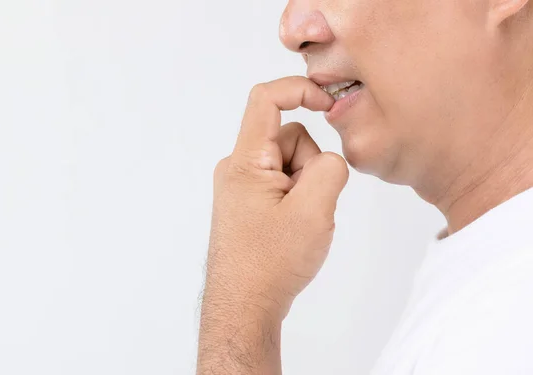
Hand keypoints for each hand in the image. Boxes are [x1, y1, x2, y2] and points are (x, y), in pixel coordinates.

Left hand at [204, 76, 348, 319]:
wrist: (244, 307)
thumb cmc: (271, 262)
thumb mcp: (313, 211)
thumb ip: (330, 169)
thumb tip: (330, 159)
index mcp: (245, 161)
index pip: (266, 99)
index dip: (299, 89)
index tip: (327, 103)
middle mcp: (237, 169)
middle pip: (290, 138)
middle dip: (311, 166)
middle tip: (307, 207)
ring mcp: (242, 188)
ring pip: (291, 164)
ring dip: (307, 187)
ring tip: (300, 223)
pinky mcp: (250, 205)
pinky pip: (283, 185)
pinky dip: (298, 200)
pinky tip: (293, 230)